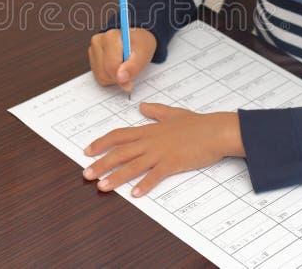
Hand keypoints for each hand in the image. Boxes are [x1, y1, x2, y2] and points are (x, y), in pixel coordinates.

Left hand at [81, 103, 244, 196]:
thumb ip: (155, 111)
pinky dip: (144, 185)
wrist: (215, 131)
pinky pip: (155, 176)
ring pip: (132, 165)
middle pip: (120, 152)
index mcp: (149, 130)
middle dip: (101, 163)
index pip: (118, 136)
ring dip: (116, 177)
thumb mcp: (173, 113)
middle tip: (86, 174)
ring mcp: (161, 153)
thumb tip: (141, 106)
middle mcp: (151, 141)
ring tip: (102, 187)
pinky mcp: (173, 163)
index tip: (88, 151)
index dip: (101, 143)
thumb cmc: (198, 124)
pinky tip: (135, 194)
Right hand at [88, 28, 156, 92]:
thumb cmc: (140, 45)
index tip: (130, 80)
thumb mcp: (144, 53)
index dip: (122, 76)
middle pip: (104, 72)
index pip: (111, 65)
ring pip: (101, 76)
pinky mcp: (92, 59)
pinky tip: (117, 69)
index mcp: (110, 37)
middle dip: (118, 77)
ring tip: (123, 68)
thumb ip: (133, 66)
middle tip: (129, 72)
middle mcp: (98, 41)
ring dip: (114, 78)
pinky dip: (109, 77)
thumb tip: (120, 78)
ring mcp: (93, 50)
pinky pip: (99, 77)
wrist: (136, 41)